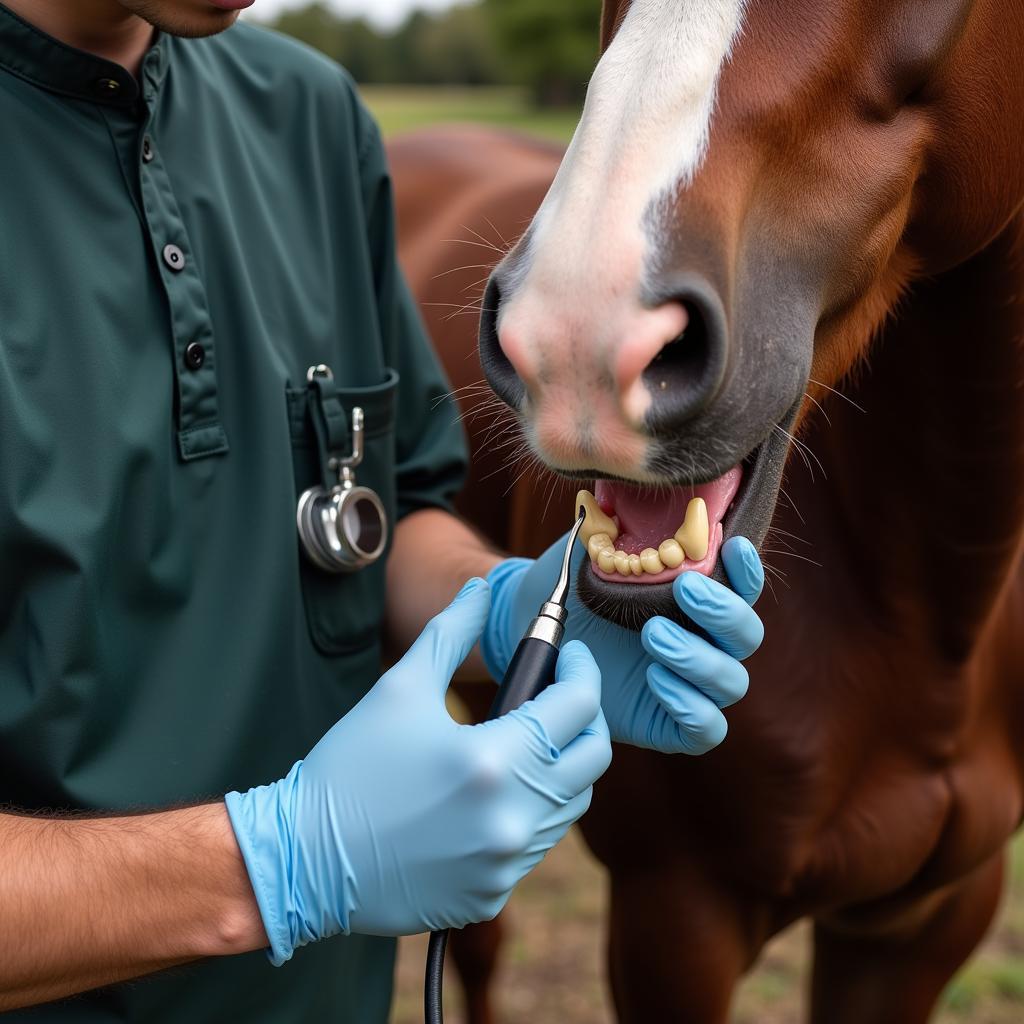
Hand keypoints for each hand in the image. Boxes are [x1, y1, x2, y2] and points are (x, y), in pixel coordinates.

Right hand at [225, 579, 610, 963]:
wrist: (303, 860)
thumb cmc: (349, 768)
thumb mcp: (400, 688)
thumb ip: (450, 631)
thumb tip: (481, 588)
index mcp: (493, 760)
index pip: (578, 705)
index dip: (582, 670)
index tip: (572, 655)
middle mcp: (511, 817)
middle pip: (593, 758)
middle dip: (584, 717)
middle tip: (558, 695)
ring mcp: (505, 863)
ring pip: (570, 803)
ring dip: (557, 766)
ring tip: (521, 740)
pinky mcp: (492, 895)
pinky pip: (535, 843)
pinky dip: (527, 812)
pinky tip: (491, 793)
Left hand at [483, 537, 763, 753]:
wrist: (528, 626)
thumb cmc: (571, 586)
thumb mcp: (598, 551)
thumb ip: (631, 528)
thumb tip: (649, 498)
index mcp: (699, 597)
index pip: (743, 587)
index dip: (747, 570)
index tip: (730, 547)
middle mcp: (703, 639)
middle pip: (746, 635)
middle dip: (722, 611)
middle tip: (683, 590)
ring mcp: (689, 683)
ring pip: (730, 682)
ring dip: (698, 657)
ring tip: (651, 634)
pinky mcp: (668, 722)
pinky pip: (706, 728)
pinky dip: (690, 705)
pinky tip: (655, 679)